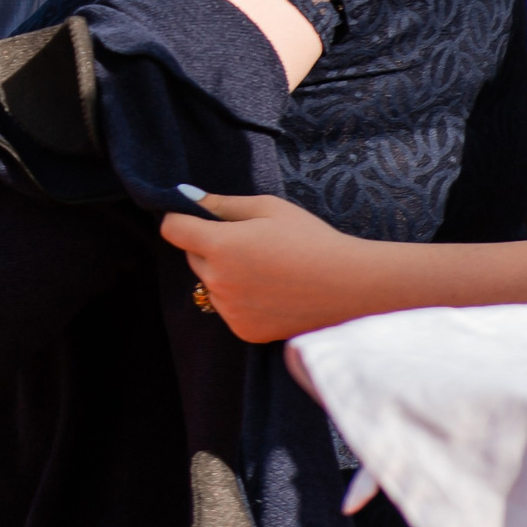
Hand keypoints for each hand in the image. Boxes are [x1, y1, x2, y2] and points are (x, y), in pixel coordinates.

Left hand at [160, 192, 378, 342]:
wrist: (353, 287)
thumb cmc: (312, 240)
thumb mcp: (268, 208)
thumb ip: (222, 204)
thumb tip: (186, 196)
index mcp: (221, 246)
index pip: (172, 229)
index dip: (181, 219)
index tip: (196, 217)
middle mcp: (219, 281)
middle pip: (192, 256)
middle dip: (210, 246)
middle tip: (251, 242)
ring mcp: (230, 310)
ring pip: (210, 283)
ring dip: (224, 274)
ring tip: (267, 268)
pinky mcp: (244, 330)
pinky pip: (228, 307)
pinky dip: (240, 299)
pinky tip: (273, 291)